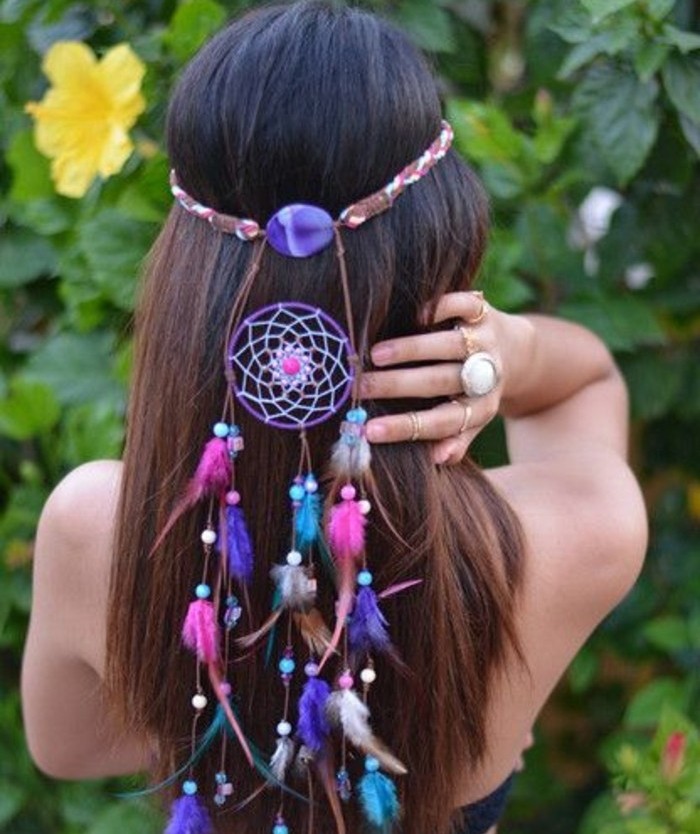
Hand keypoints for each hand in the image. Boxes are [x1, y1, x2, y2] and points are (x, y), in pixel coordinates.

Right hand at [363, 291, 514, 464]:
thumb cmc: (477, 391)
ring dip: (411, 349)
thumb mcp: (473, 420)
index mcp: (480, 409)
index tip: (369, 431)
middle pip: (440, 382)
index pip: (441, 422)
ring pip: (448, 345)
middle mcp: (484, 375)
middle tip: (359, 387)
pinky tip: (415, 316)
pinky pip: (467, 306)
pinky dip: (444, 308)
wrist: (516, 351)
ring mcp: (484, 341)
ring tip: (375, 354)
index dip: (405, 427)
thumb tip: (435, 459)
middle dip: (398, 385)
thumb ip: (456, 438)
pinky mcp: (484, 312)